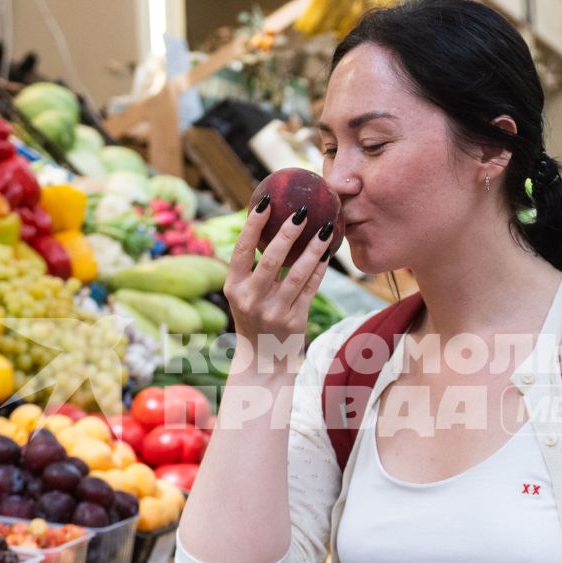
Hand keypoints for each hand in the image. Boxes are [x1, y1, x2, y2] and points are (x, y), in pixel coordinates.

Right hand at [224, 200, 330, 368]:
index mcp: (233, 288)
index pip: (241, 250)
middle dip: (288, 232)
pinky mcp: (295, 322)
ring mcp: (273, 312)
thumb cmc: (255, 317)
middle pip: (271, 259)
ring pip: (298, 274)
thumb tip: (271, 223)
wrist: (263, 361)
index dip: (253, 224)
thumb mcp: (244, 295)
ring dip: (313, 248)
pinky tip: (327, 253)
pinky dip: (320, 269)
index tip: (266, 201)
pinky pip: (312, 289)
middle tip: (303, 210)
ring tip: (326, 228)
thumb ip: (252, 268)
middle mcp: (250, 300)